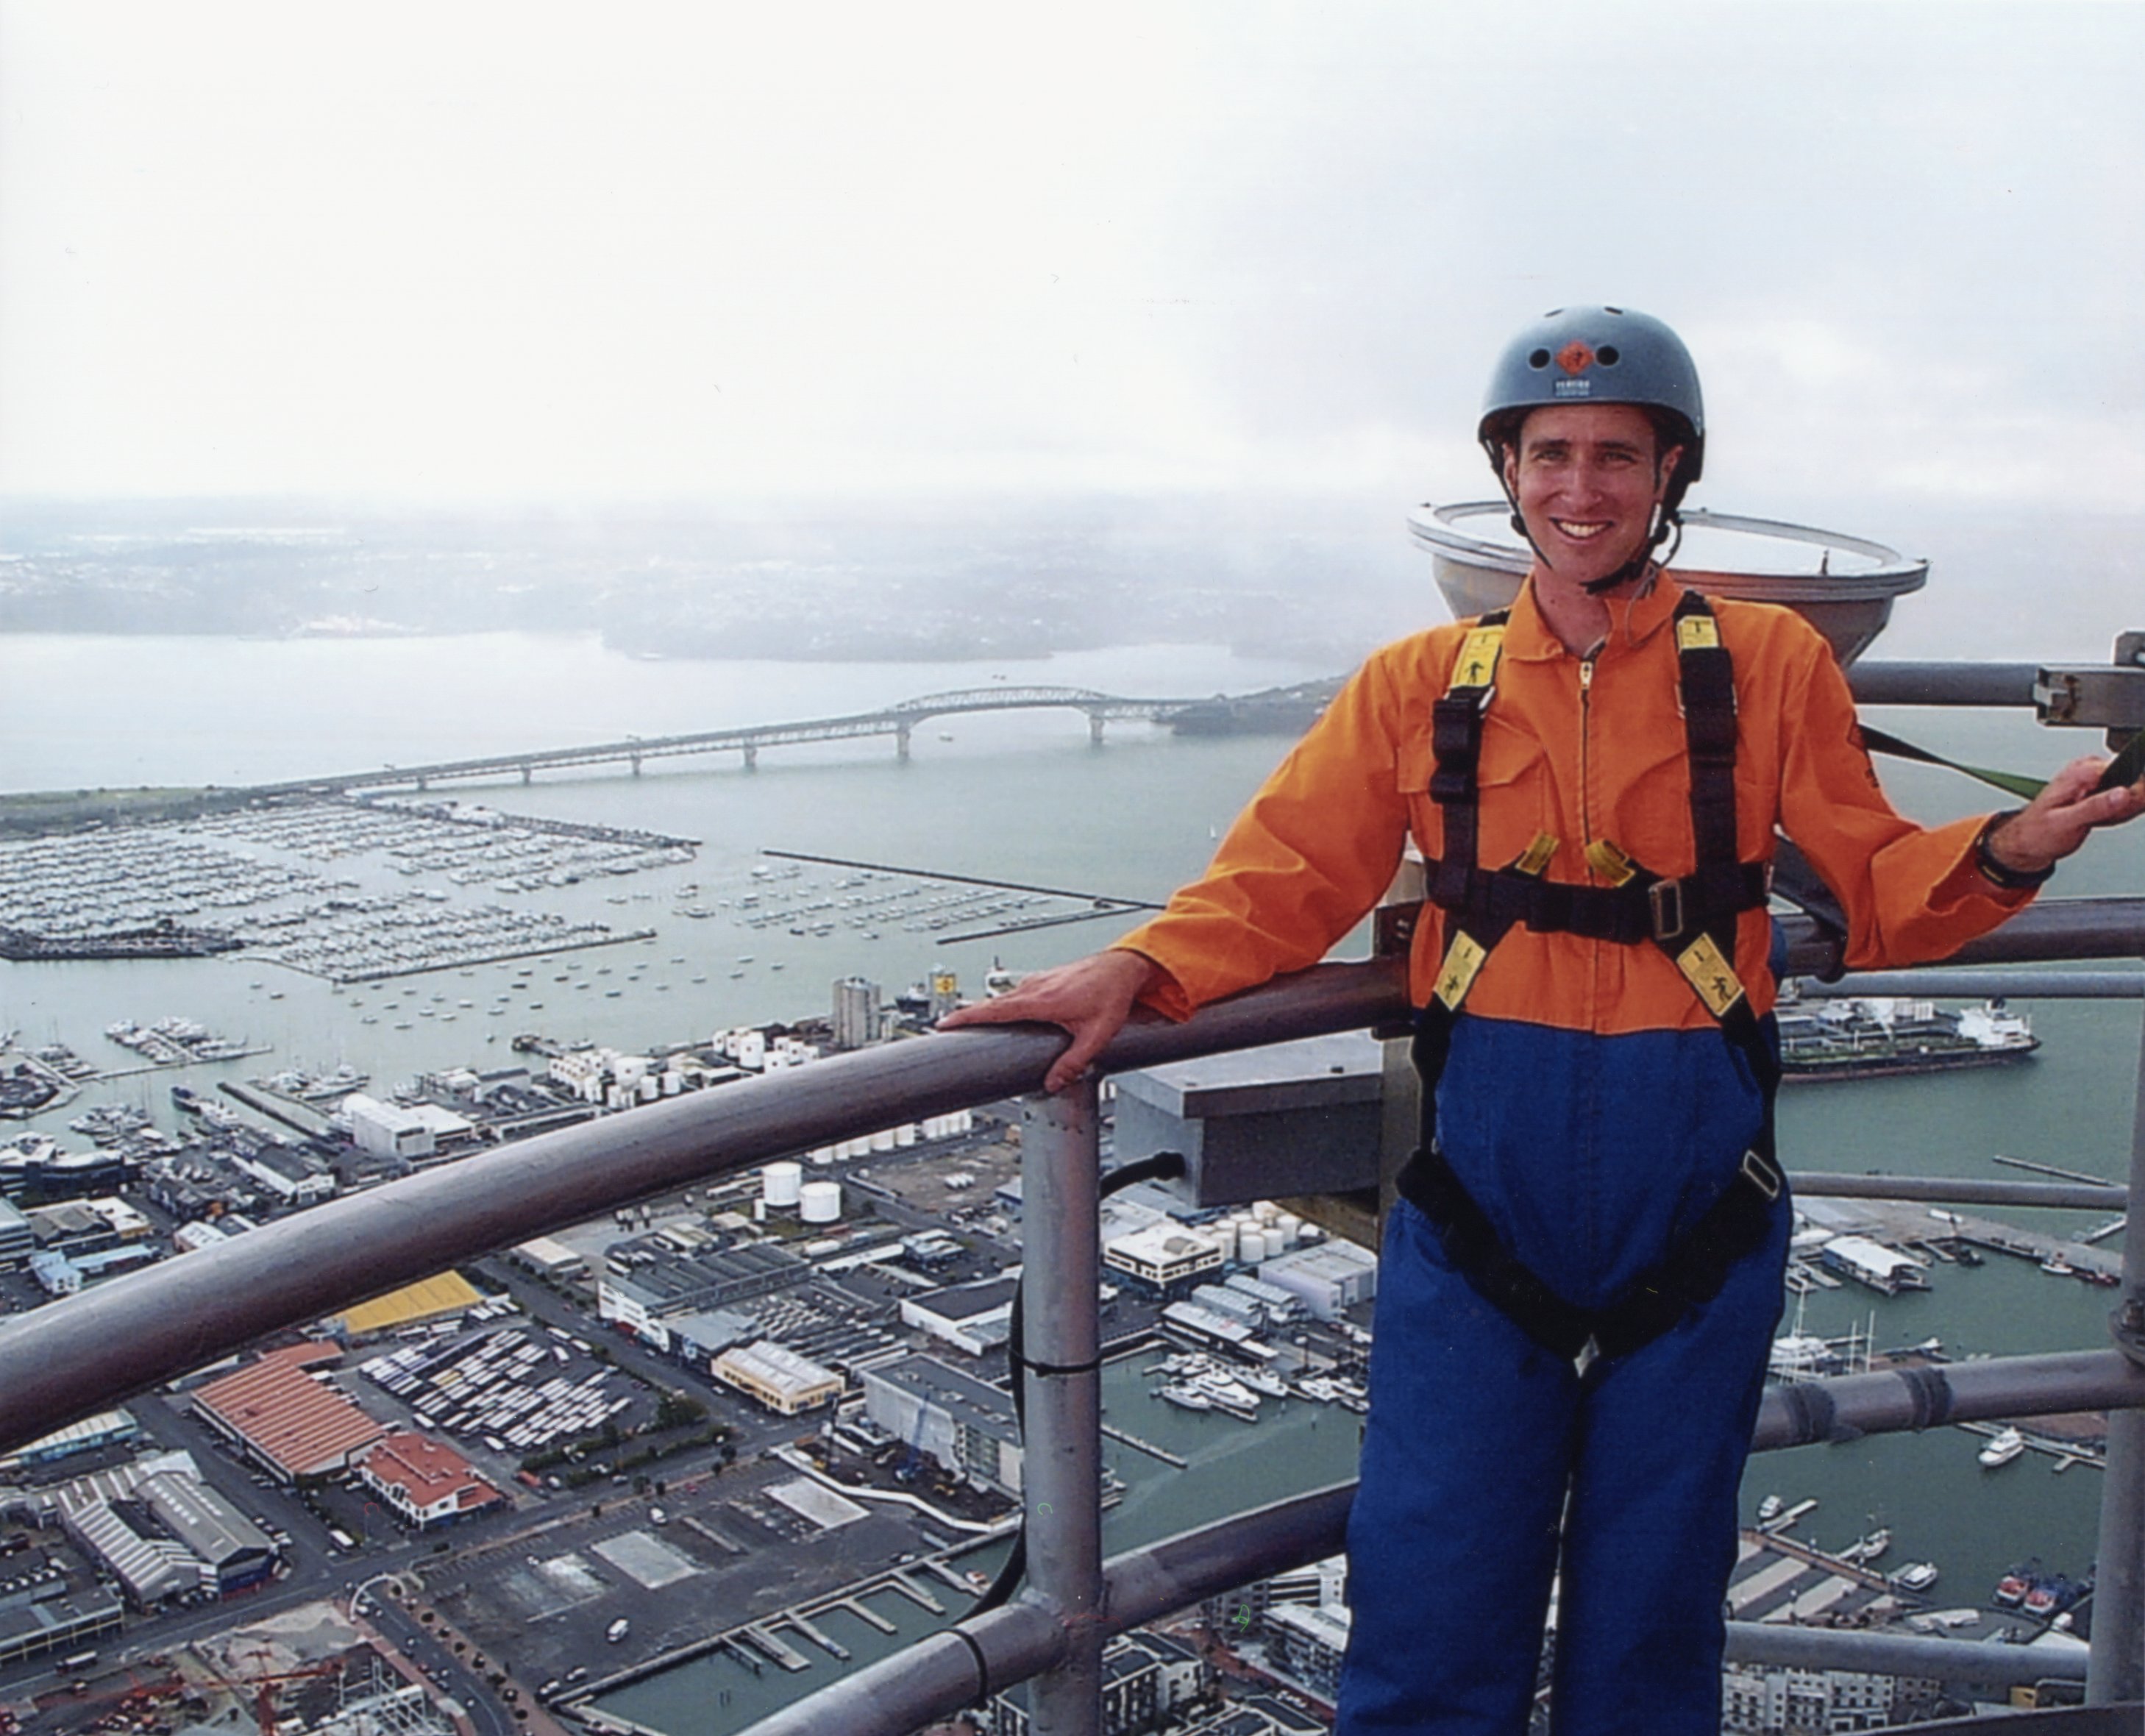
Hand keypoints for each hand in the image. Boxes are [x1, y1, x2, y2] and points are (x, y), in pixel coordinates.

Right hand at [936, 949, 1162, 1092]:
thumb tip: (1053, 1082)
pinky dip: (1004, 1005)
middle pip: (991, 1003)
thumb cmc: (1111, 994)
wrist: (1124, 967)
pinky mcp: (1043, 980)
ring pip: (1004, 998)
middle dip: (967, 1015)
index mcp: (1041, 1000)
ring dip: (988, 1010)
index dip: (966, 1016)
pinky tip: (1007, 1016)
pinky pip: (1016, 994)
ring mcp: (1038, 981)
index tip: (944, 1023)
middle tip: (948, 1027)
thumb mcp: (1096, 1035)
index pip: (994, 1010)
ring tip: (973, 1025)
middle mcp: (1035, 987)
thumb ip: (1073, 1062)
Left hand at [1985, 754, 2144, 875]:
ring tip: (2095, 821)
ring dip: (2121, 813)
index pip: (2128, 772)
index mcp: (2082, 771)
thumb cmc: (2038, 831)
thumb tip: (2124, 793)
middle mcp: (2092, 769)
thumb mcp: (2065, 822)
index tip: (2115, 812)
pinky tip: (2100, 820)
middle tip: (2099, 820)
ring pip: (2134, 793)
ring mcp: (2099, 778)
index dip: (2129, 797)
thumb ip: (2095, 807)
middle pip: (2135, 783)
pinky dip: (2120, 815)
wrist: (2029, 840)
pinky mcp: (2104, 789)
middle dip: (2124, 808)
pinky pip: (2128, 800)